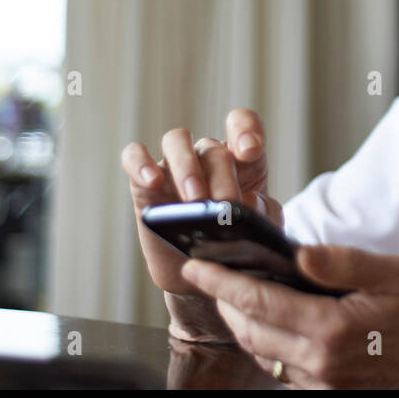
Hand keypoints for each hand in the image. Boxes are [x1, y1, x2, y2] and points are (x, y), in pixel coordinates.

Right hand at [121, 108, 282, 296]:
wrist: (206, 273)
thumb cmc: (238, 244)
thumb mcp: (261, 230)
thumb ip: (264, 212)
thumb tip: (247, 200)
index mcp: (242, 160)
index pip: (243, 124)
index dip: (246, 130)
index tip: (250, 151)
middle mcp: (207, 156)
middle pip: (212, 148)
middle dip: (221, 178)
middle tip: (225, 207)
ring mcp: (174, 166)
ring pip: (176, 140)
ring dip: (187, 168)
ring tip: (195, 199)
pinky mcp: (144, 183)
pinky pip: (134, 156)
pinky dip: (140, 163)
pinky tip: (152, 181)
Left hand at [180, 245, 398, 388]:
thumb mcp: (393, 272)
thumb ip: (341, 261)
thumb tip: (297, 252)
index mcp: (332, 329)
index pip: (258, 302)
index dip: (221, 282)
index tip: (197, 264)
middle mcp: (320, 363)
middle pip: (250, 331)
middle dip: (224, 301)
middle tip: (210, 273)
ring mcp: (324, 383)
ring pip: (263, 353)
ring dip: (244, 323)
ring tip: (237, 293)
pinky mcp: (331, 392)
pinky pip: (284, 368)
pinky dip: (269, 343)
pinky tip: (275, 321)